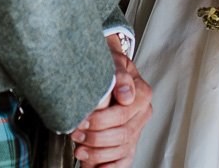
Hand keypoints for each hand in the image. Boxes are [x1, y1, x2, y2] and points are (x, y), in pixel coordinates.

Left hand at [69, 47, 151, 167]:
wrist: (108, 69)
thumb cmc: (108, 65)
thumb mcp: (112, 60)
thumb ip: (119, 74)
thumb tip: (125, 94)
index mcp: (142, 94)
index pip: (122, 114)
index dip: (100, 120)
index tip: (82, 120)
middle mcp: (142, 114)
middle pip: (122, 134)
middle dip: (95, 138)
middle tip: (76, 134)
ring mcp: (136, 129)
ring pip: (121, 149)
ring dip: (98, 153)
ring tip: (79, 149)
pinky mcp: (129, 142)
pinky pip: (124, 160)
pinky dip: (111, 166)